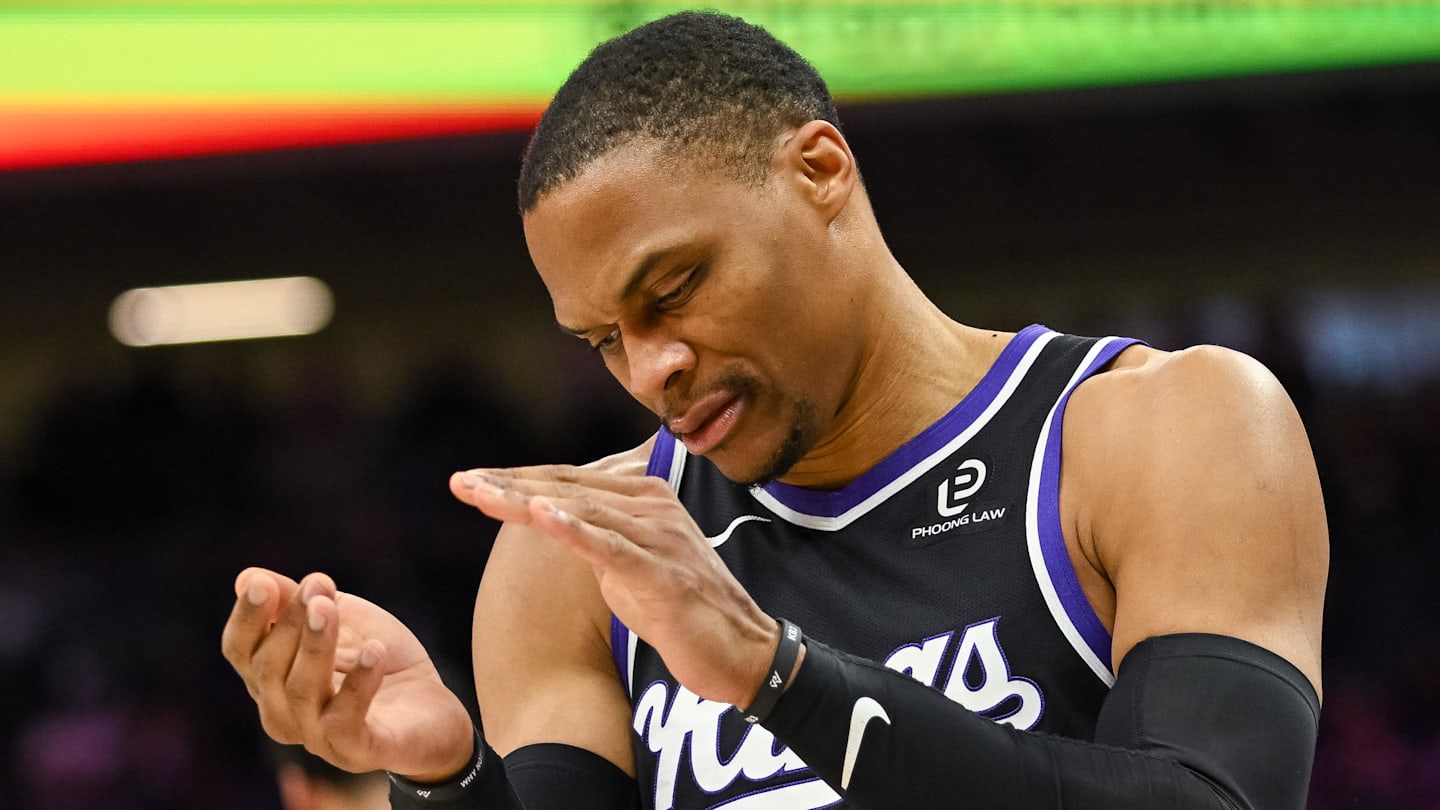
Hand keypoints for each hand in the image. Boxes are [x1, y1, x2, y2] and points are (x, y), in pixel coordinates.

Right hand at [220, 568, 472, 780]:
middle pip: (268, 669)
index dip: (246, 618)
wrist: (434, 708)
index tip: (261, 583)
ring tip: (332, 608)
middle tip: (317, 584)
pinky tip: (374, 651)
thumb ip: (299, 599)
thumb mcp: (343, 617)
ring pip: (301, 693)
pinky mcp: (358, 753)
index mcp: (273, 679)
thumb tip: (246, 577)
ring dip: (316, 646)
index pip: (240, 651)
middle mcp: (286, 714)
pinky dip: (357, 684)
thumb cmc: (378, 658)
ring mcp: (319, 738)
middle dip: (290, 623)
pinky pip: (345, 721)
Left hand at [451, 466, 779, 708]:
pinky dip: (572, 529)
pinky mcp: (661, 573)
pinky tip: (538, 516)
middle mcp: (652, 507)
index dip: (518, 478)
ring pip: (581, 509)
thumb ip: (600, 539)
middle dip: (509, 484)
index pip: (569, 480)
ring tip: (479, 493)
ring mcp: (658, 537)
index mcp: (644, 499)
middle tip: (459, 482)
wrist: (743, 653)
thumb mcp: (631, 566)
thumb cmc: (684, 613)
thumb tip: (558, 525)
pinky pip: (609, 547)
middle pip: (568, 487)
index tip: (472, 480)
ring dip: (525, 501)